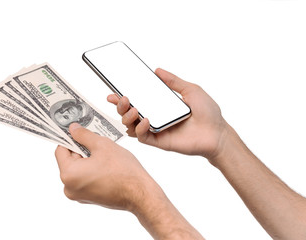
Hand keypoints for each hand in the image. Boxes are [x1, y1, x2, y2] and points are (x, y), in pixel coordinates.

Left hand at [55, 123, 157, 210]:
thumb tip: (73, 129)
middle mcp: (69, 188)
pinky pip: (85, 179)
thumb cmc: (122, 170)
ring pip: (78, 170)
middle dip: (81, 149)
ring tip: (104, 154)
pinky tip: (106, 165)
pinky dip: (92, 170)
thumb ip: (84, 135)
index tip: (78, 130)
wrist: (140, 194)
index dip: (69, 138)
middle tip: (96, 141)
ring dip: (88, 159)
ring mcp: (79, 195)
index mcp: (69, 174)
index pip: (61, 150)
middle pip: (69, 160)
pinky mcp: (88, 198)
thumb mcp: (102, 145)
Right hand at [107, 68, 227, 160]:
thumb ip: (173, 81)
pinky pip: (142, 137)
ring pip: (131, 125)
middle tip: (121, 98)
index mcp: (160, 105)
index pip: (137, 100)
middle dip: (120, 106)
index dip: (123, 97)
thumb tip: (157, 70)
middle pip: (129, 113)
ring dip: (126, 117)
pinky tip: (146, 120)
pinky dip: (139, 128)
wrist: (217, 133)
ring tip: (133, 109)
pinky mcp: (159, 141)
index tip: (114, 90)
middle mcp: (155, 117)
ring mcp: (156, 129)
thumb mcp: (191, 90)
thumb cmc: (207, 113)